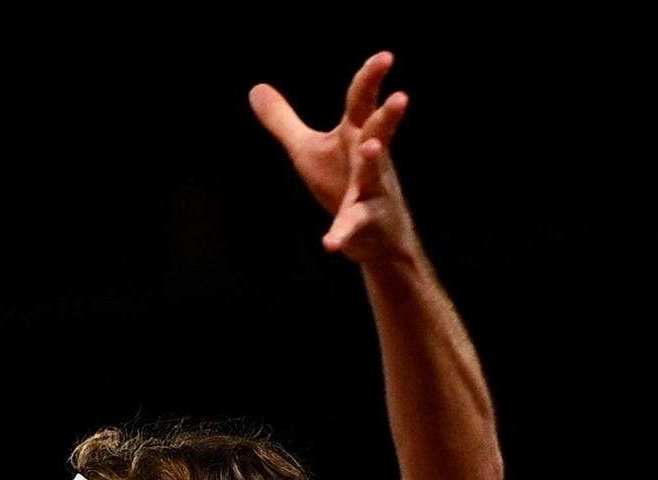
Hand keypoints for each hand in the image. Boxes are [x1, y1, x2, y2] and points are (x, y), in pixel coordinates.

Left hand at [249, 51, 414, 262]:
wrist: (375, 237)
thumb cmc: (341, 184)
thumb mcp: (308, 150)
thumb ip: (284, 121)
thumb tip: (256, 88)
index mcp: (354, 136)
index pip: (362, 103)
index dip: (371, 79)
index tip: (385, 57)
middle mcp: (368, 159)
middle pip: (379, 132)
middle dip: (388, 116)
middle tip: (401, 98)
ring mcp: (371, 191)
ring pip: (374, 175)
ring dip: (374, 160)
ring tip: (373, 147)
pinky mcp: (363, 223)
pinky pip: (352, 226)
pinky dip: (341, 234)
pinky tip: (329, 243)